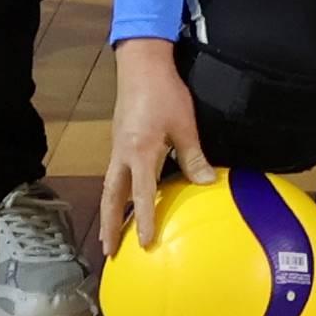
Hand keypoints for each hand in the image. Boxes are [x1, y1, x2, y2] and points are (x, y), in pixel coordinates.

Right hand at [100, 37, 219, 249]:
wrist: (141, 65)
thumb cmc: (165, 93)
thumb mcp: (184, 125)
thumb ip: (193, 156)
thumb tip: (206, 183)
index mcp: (141, 152)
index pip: (141, 194)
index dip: (143, 220)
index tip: (145, 243)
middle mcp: (123, 154)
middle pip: (112, 197)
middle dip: (110, 225)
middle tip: (108, 251)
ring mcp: (117, 148)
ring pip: (109, 187)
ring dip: (109, 212)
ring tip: (108, 236)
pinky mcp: (118, 141)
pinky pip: (113, 175)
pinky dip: (114, 195)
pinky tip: (121, 203)